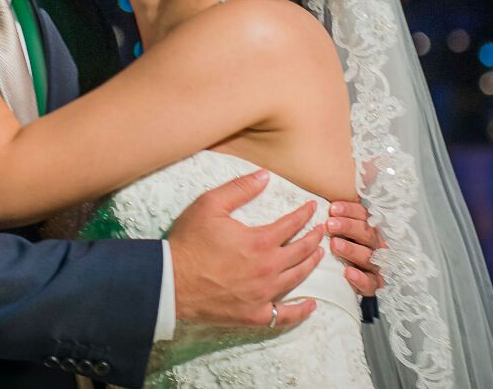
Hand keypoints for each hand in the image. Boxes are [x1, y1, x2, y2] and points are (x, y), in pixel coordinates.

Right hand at [168, 169, 324, 329]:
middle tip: (322, 230)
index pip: (292, 224)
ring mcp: (262, 294)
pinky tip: (310, 306)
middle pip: (301, 251)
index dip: (304, 214)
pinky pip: (283, 316)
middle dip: (314, 238)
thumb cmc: (189, 242)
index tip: (312, 207)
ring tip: (319, 255)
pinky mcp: (253, 314)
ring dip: (311, 264)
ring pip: (297, 278)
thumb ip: (240, 189)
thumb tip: (265, 176)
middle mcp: (267, 268)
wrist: (170, 281)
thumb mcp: (210, 205)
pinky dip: (300, 312)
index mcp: (260, 241)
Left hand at [327, 200, 387, 296]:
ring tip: (335, 245)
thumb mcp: (342, 231)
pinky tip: (348, 273)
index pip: (363, 215)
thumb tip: (319, 201)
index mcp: (368, 229)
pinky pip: (370, 283)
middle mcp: (375, 245)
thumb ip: (336, 218)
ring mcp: (376, 265)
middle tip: (330, 225)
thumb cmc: (345, 248)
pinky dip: (360, 278)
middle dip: (348, 227)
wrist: (352, 279)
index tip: (332, 208)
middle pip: (367, 233)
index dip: (349, 210)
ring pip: (368, 256)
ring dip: (351, 249)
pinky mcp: (373, 285)